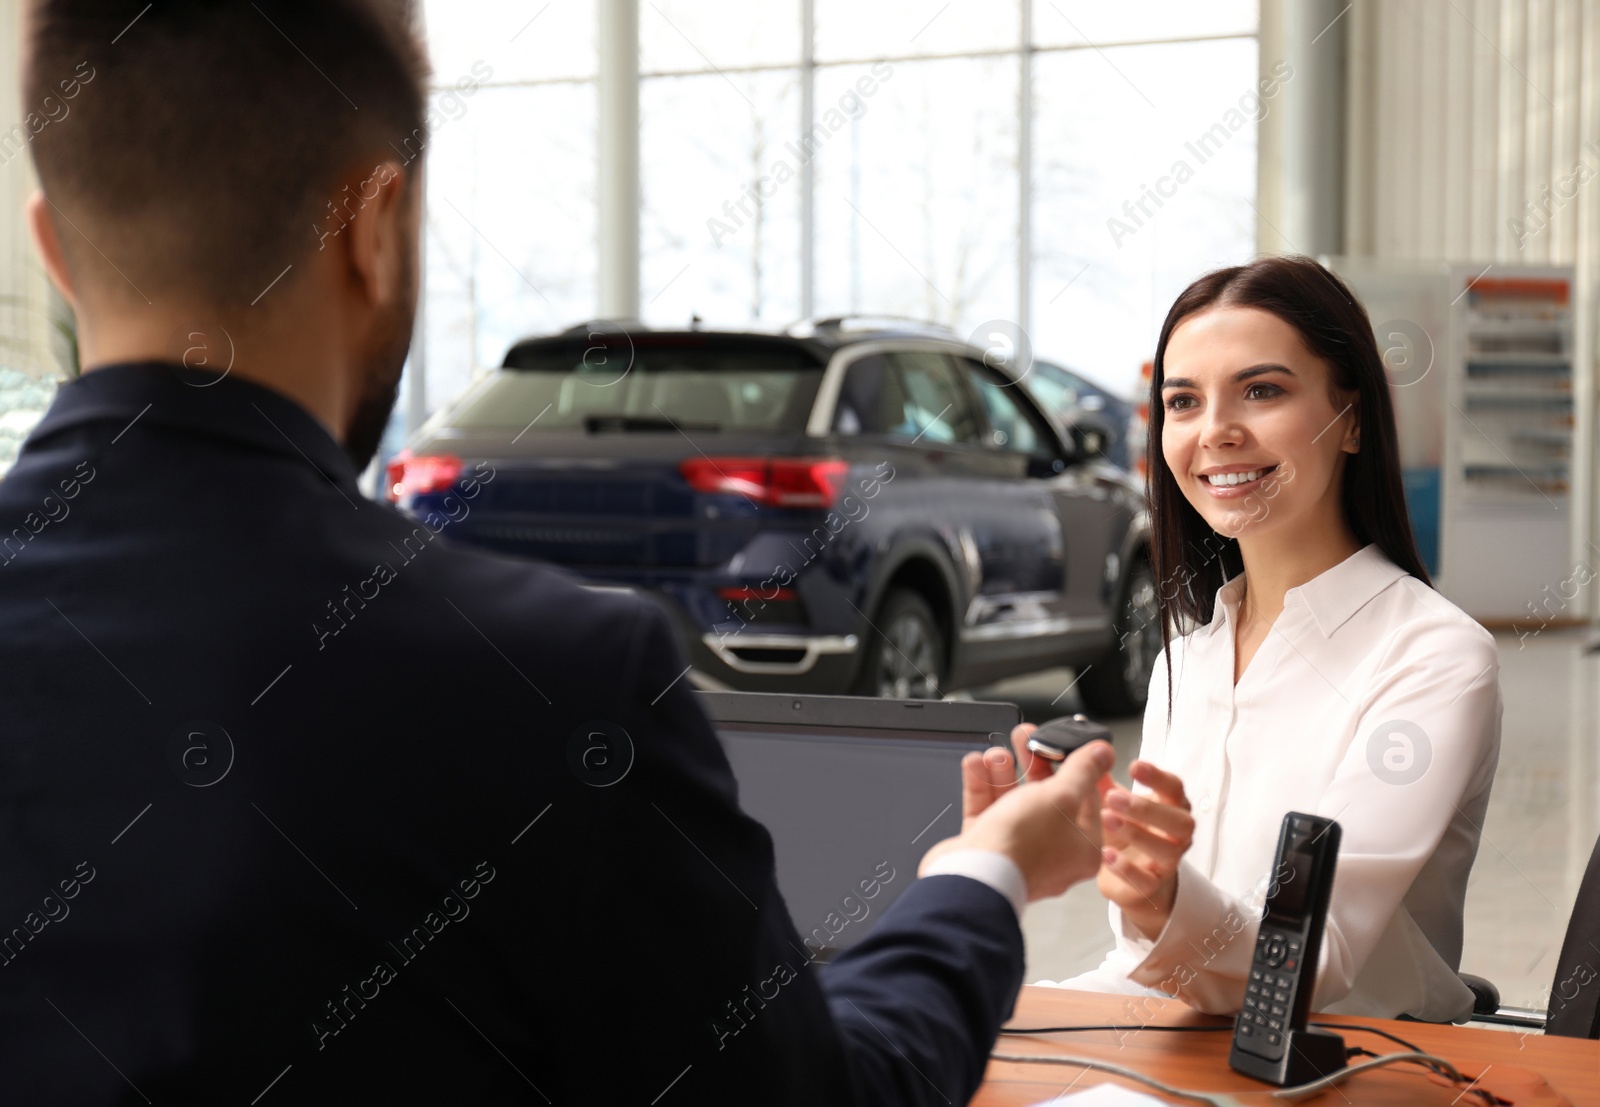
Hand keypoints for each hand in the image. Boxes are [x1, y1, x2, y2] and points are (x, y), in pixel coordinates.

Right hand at [919, 723, 1115, 902]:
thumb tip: (1103, 753)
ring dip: (1004, 773)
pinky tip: (976, 766)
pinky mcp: (989, 849)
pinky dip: (982, 787)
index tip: (1061, 744)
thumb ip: (1082, 770)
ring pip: (1014, 802)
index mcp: (1082, 847)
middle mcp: (1052, 852)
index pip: (1086, 798)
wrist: (973, 878)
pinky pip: (987, 812)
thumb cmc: (1023, 846)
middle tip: (1026, 738)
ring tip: (996, 753)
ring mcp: (1019, 851)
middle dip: (1033, 762)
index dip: (1073, 765)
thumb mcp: (1062, 796)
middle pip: (1047, 797)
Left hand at [1097, 759, 1194, 938]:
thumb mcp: (1112, 802)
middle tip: (1112, 797)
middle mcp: (1176, 835)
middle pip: (1180, 820)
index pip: (1175, 788)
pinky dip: (1126, 867)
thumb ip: (1100, 779)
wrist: (1132, 877)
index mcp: (1170, 807)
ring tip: (1107, 820)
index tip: (1133, 766)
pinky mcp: (1151, 886)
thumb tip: (1084, 753)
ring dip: (1137, 834)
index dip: (1158, 777)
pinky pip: (1146, 880)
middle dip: (1146, 807)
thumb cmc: (1125, 830)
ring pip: (1168, 850)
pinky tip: (1105, 854)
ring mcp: (1167, 862)